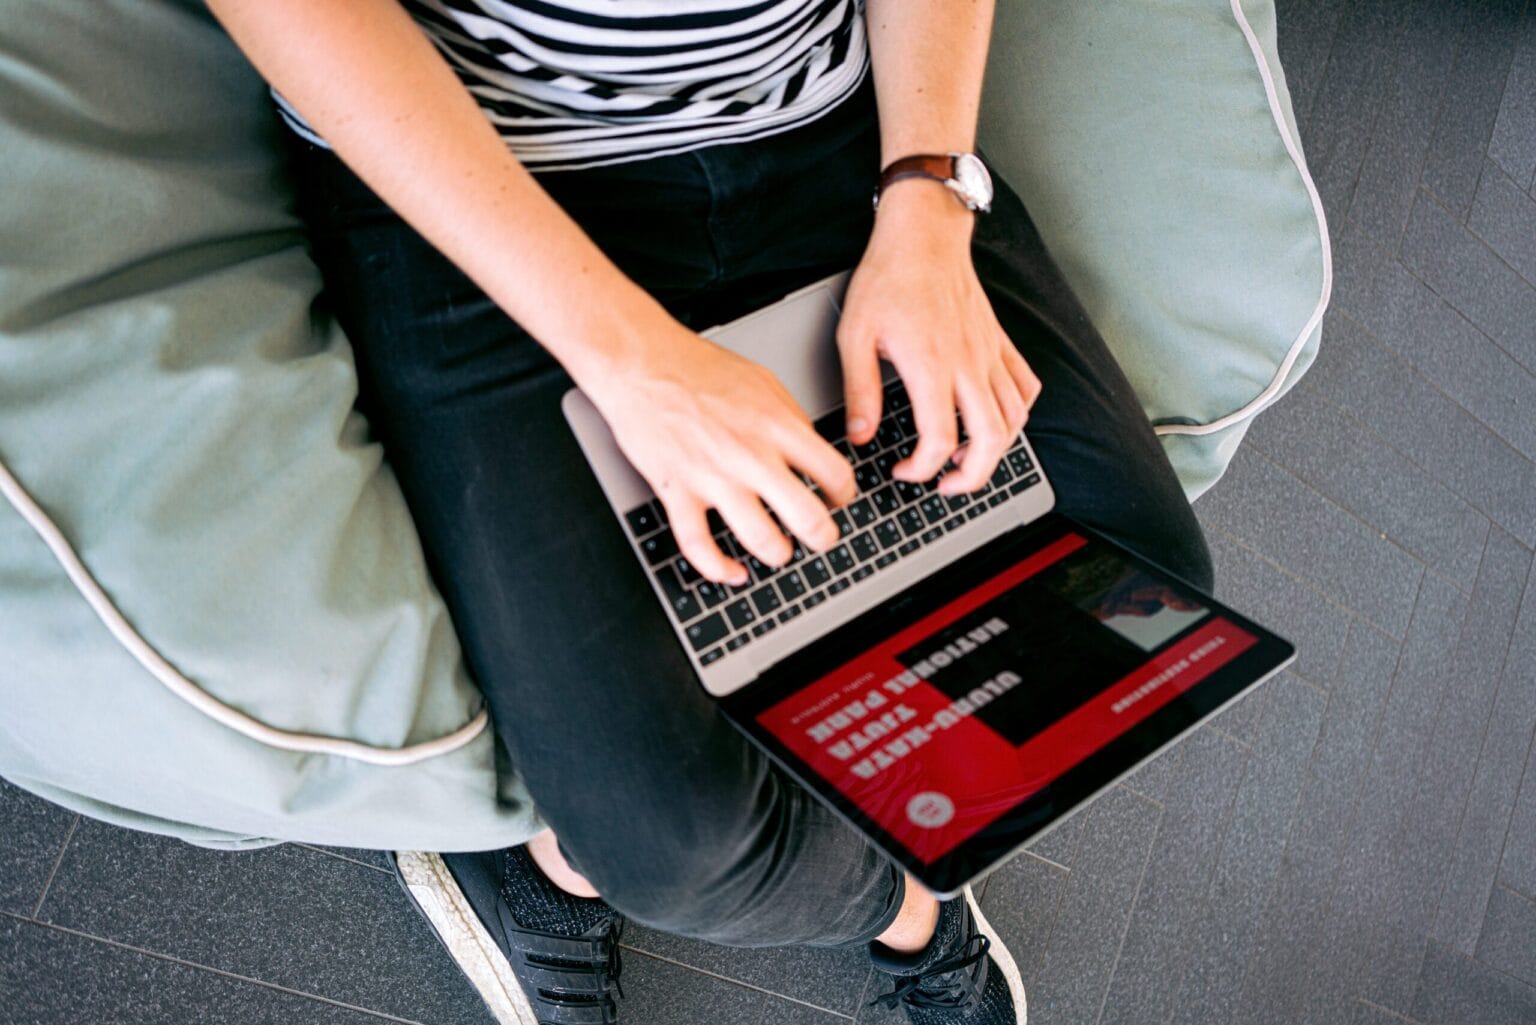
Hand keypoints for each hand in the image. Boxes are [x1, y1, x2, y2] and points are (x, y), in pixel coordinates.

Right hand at [581, 318, 856, 585]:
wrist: (640, 363)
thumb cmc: (697, 367)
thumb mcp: (762, 380)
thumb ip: (791, 418)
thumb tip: (811, 450)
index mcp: (776, 425)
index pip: (834, 473)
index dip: (844, 494)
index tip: (837, 500)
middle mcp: (750, 455)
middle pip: (807, 516)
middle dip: (823, 536)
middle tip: (821, 538)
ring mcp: (713, 477)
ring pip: (761, 539)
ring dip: (779, 554)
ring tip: (781, 550)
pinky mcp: (677, 491)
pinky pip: (699, 546)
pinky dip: (718, 569)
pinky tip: (732, 572)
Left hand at [837, 183, 1040, 493]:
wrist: (923, 233)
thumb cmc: (887, 278)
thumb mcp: (855, 336)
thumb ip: (859, 392)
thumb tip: (860, 436)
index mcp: (931, 367)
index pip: (938, 440)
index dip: (921, 469)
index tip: (901, 470)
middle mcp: (967, 365)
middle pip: (990, 440)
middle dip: (972, 478)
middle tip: (946, 487)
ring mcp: (989, 354)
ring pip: (1014, 419)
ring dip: (996, 450)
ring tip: (966, 460)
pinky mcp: (999, 342)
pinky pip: (1025, 386)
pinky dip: (1018, 412)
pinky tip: (996, 419)